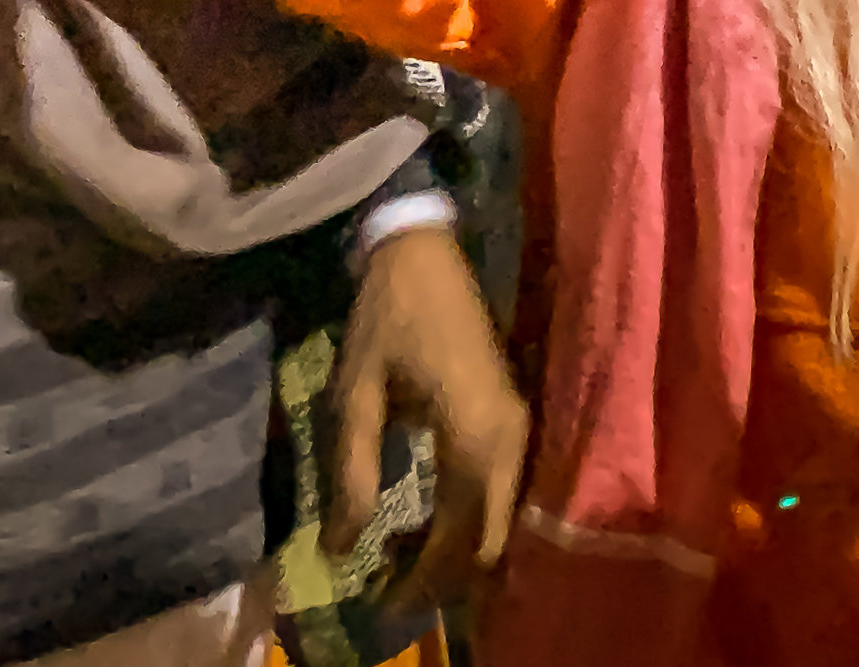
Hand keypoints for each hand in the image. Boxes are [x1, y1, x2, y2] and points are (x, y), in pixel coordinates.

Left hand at [328, 225, 529, 610]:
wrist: (426, 253)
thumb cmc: (387, 320)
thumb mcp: (354, 397)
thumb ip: (350, 475)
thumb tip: (338, 550)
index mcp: (474, 435)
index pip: (457, 536)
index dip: (421, 581)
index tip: (378, 604)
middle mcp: (509, 438)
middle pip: (489, 538)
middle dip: (443, 575)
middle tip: (388, 589)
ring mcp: (520, 426)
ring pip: (500, 518)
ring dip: (455, 547)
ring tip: (399, 556)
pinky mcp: (515, 416)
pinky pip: (501, 491)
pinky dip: (467, 519)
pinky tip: (424, 519)